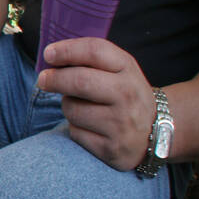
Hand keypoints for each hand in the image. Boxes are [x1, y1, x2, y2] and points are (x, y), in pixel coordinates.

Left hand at [36, 38, 155, 170]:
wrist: (156, 133)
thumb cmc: (124, 95)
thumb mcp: (119, 71)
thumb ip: (90, 61)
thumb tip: (51, 57)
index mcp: (128, 69)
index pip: (95, 51)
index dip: (67, 50)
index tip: (48, 54)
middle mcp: (128, 95)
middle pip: (80, 81)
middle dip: (54, 79)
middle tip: (43, 80)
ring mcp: (121, 123)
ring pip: (72, 109)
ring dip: (67, 106)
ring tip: (81, 107)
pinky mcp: (111, 148)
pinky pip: (75, 133)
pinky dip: (75, 128)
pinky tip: (89, 127)